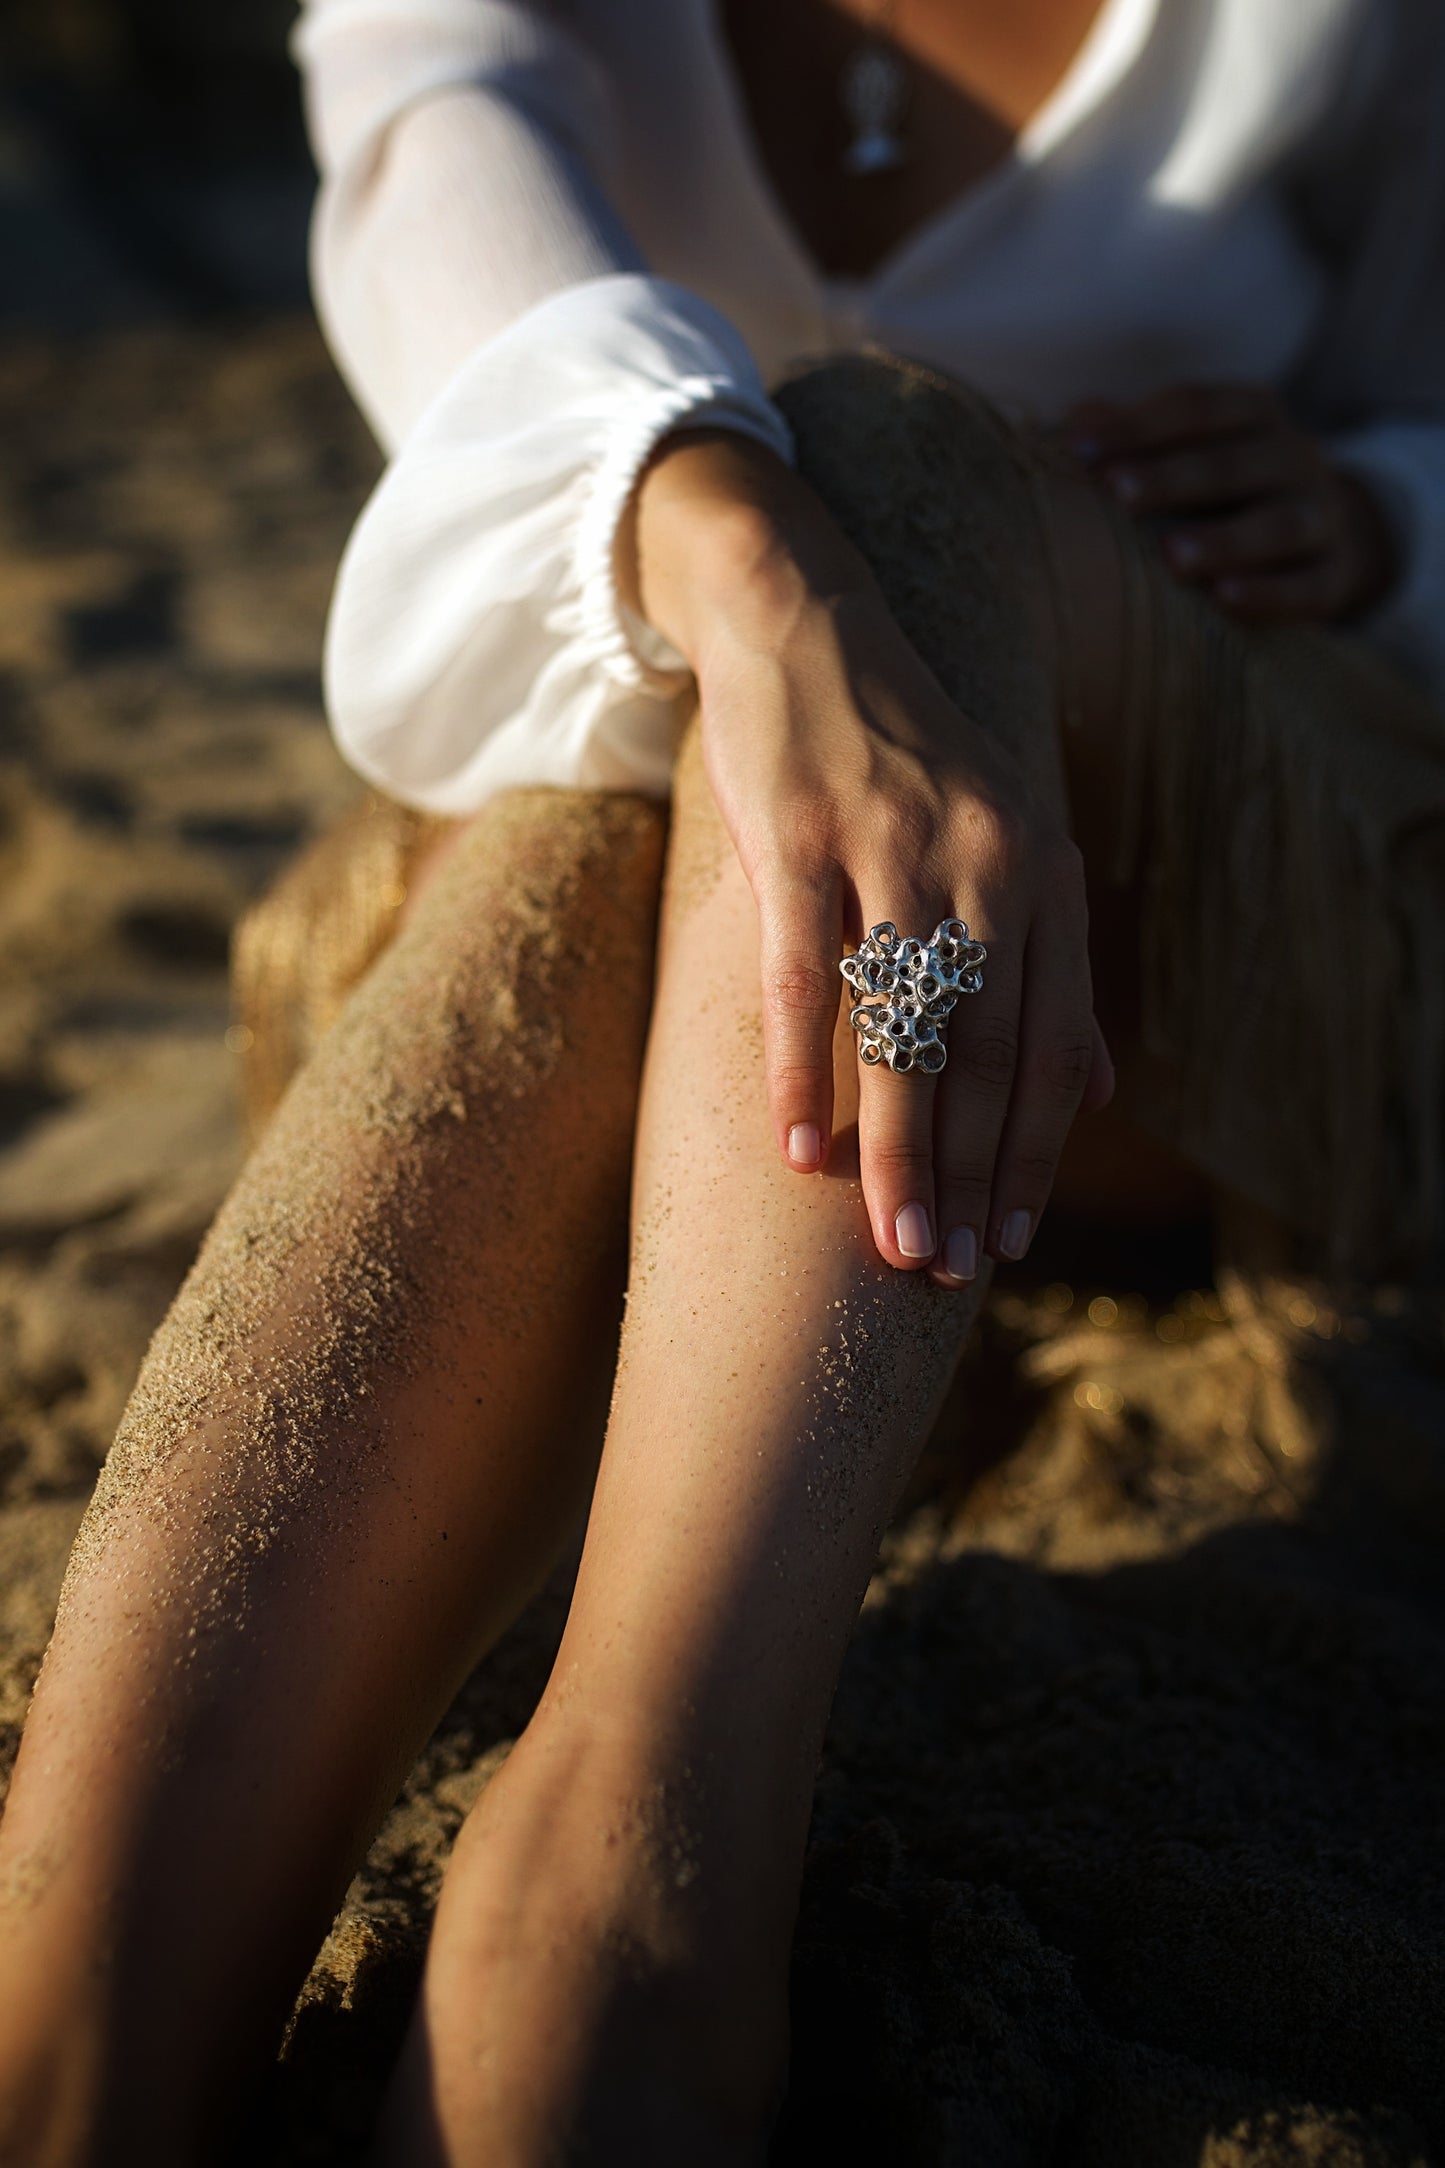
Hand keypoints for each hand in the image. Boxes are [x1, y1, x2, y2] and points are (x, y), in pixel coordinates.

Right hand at [619, 430, 1112, 1283]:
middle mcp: (984, 858)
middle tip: (948, 1272)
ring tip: (892, 1247)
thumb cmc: (898, 756)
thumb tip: (1100, 1089)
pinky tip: (799, 1149)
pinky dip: (804, 1071)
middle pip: (987, 1052)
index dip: (1033, 1155)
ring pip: (906, 1028)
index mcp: (1041, 869)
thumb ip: (1051, 967)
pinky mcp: (800, 833)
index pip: (1050, 1044)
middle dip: (972, 1178)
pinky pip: (805, 976)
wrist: (804, 622)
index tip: (1010, 1243)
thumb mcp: (1001, 844)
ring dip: (902, 1152)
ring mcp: (891, 845)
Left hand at [1063, 384, 1396, 623]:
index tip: (1077, 449)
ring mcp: (1320, 514)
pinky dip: (1268, 593)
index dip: (1137, 426)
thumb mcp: (1184, 455)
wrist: (1322, 542)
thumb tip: (1053, 435)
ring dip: (1224, 539)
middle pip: (1232, 462)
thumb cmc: (1222, 493)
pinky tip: (1224, 599)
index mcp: (1250, 414)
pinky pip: (1306, 585)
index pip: (1195, 408)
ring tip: (1171, 556)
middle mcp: (1292, 454)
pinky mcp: (1333, 575)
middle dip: (1174, 477)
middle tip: (1118, 492)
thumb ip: (1127, 441)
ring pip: (1278, 524)